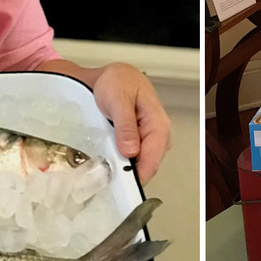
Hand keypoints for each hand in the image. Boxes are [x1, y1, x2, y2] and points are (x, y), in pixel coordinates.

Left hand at [87, 63, 172, 183]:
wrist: (113, 77)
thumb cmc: (118, 82)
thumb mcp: (118, 99)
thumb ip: (125, 125)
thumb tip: (131, 152)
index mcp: (158, 124)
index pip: (152, 159)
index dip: (136, 175)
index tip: (118, 184)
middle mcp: (159, 136)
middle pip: (146, 166)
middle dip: (126, 174)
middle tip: (103, 176)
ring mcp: (150, 142)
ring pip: (139, 166)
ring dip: (121, 169)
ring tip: (101, 167)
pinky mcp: (140, 144)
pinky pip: (133, 160)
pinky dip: (119, 163)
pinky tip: (106, 161)